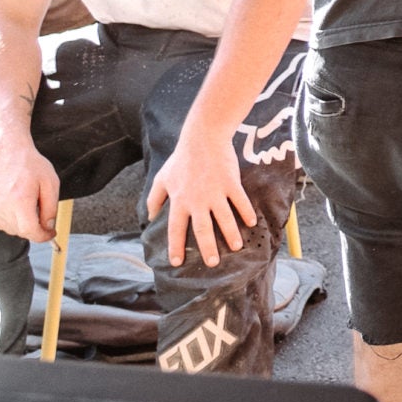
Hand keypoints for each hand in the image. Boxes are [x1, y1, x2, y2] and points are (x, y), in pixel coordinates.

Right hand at [0, 141, 60, 242]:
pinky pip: (0, 223)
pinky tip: (16, 206)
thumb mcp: (50, 184)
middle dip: (35, 228)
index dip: (43, 236)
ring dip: (22, 224)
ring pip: (10, 229)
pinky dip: (10, 220)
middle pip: (21, 232)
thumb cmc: (30, 165)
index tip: (51, 233)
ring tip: (28, 205)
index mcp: (20, 201)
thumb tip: (49, 226)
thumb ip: (51, 208)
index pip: (30, 231)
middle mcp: (2, 207)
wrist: (7, 153)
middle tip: (43, 216)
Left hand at [145, 131, 257, 268]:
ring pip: (224, 219)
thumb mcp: (162, 178)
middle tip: (213, 263)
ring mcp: (215, 193)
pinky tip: (252, 223)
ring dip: (231, 235)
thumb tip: (150, 216)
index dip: (176, 247)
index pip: (175, 229)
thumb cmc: (181, 158)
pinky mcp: (231, 183)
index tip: (177, 262)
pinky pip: (240, 202)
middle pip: (202, 230)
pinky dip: (246, 213)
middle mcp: (197, 201)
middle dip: (208, 248)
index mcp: (179, 201)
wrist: (203, 138)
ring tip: (236, 247)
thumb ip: (155, 198)